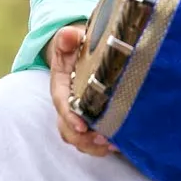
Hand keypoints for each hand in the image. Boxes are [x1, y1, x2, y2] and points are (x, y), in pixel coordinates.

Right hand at [47, 24, 116, 156]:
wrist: (80, 51)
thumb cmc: (77, 46)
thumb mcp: (70, 40)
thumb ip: (67, 38)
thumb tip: (67, 34)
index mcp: (60, 86)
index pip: (62, 104)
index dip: (70, 117)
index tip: (82, 126)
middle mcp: (66, 104)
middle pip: (68, 129)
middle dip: (83, 139)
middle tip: (103, 141)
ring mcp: (76, 114)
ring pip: (79, 137)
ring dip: (93, 146)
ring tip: (113, 146)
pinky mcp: (89, 118)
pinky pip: (90, 137)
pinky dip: (102, 145)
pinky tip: (119, 144)